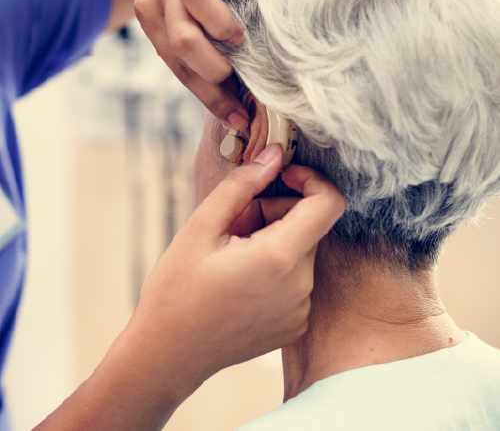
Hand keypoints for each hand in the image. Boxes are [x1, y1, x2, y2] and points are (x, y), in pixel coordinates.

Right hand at [33, 145, 344, 430]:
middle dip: (276, 212)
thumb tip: (273, 155)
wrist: (168, 356)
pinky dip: (276, 266)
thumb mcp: (200, 227)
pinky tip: (240, 277)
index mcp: (280, 258)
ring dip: (274, 239)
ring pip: (301, 250)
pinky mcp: (294, 323)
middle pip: (309, 225)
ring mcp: (301, 309)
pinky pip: (297, 277)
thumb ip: (242, 185)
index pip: (329, 204)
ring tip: (231, 253)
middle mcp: (301, 286)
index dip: (311, 180)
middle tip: (234, 223)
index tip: (282, 176)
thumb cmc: (177, 291)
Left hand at [135, 0, 251, 129]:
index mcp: (155, 19)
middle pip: (180, 39)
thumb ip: (204, 58)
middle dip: (211, 68)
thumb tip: (235, 112)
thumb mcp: (196, 28)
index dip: (209, 95)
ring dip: (219, 23)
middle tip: (233, 73)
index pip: (178, 66)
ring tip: (237, 34)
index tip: (237, 116)